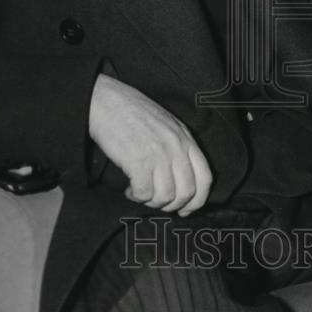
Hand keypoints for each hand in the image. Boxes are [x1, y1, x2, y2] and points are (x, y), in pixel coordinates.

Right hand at [88, 74, 212, 215]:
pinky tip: (129, 190)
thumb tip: (184, 179)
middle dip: (172, 205)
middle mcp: (176, 146)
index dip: (197, 200)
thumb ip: (179, 147)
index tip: (186, 210)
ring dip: (152, 202)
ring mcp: (158, 154)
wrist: (106, 101)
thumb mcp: (167, 124)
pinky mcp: (138, 161)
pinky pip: (144, 193)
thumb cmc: (133, 113)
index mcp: (186, 137)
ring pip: (166, 197)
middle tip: (156, 202)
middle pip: (186, 192)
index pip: (205, 178)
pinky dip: (136, 197)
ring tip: (140, 193)